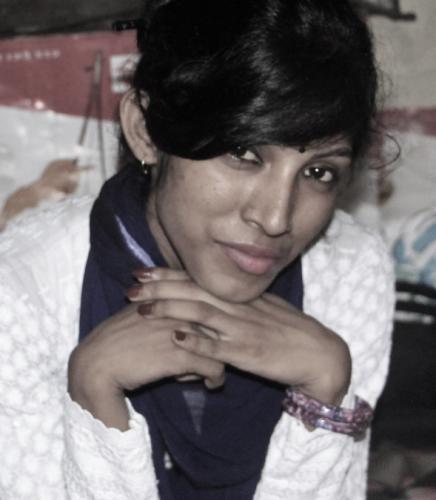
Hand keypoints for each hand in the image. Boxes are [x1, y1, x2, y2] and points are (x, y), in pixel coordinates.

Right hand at [68, 299, 224, 429]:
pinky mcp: (181, 357)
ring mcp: (182, 331)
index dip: (213, 314)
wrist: (97, 366)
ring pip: (219, 344)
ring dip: (217, 358)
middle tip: (211, 352)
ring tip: (206, 371)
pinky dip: (216, 378)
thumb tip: (175, 306)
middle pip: (216, 320)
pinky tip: (210, 384)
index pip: (205, 296)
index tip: (212, 330)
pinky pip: (214, 367)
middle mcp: (179, 308)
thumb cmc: (115, 339)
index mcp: (168, 293)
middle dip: (217, 337)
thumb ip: (158, 303)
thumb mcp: (138, 311)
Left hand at [129, 267, 351, 405]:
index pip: (197, 279)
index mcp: (238, 296)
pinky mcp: (248, 353)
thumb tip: (207, 299)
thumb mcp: (261, 309)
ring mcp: (241, 329)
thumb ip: (233, 304)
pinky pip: (218, 348)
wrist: (319, 354)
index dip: (167, 275)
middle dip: (158, 288)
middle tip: (130, 286)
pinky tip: (176, 338)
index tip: (141, 271)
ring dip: (169, 309)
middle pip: (192, 291)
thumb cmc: (289, 331)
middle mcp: (237, 307)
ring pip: (200, 313)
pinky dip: (197, 342)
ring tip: (141, 309)